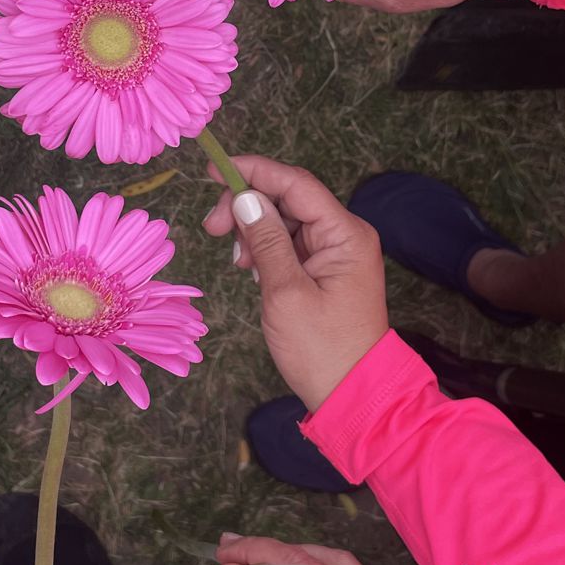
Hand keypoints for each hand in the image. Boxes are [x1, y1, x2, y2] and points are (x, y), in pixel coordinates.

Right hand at [202, 153, 388, 407]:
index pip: (295, 183)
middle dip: (248, 205)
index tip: (214, 169)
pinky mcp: (326, 271)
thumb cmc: (322, 350)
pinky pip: (290, 244)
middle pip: (289, 198)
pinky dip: (265, 249)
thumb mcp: (285, 293)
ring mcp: (336, 253)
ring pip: (286, 220)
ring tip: (239, 261)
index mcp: (345, 234)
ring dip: (254, 230)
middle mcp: (345, 236)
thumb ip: (266, 240)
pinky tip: (251, 267)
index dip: (253, 171)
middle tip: (212, 228)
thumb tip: (246, 197)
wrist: (352, 396)